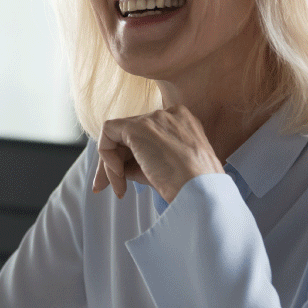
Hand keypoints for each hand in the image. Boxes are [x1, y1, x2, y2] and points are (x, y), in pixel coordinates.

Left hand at [92, 105, 222, 201]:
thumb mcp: (170, 169)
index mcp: (183, 123)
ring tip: (119, 189)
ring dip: (112, 166)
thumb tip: (120, 166)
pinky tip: (118, 175)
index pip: (148, 136)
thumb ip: (147, 161)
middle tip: (115, 187)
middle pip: (131, 135)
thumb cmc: (191, 187)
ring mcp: (154, 118)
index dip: (134, 158)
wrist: (201, 192)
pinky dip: (106, 155)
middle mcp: (169, 114)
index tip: (128, 179)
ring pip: (118, 135)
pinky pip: (108, 134)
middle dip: (117, 163)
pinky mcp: (137, 127)